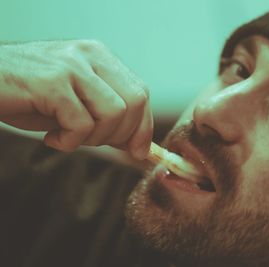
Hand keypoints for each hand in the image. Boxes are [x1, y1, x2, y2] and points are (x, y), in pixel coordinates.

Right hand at [0, 40, 152, 159]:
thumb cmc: (28, 95)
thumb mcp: (76, 103)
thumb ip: (106, 115)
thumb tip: (137, 145)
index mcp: (100, 57)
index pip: (140, 93)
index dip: (144, 127)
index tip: (138, 151)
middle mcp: (90, 56)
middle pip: (134, 102)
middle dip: (121, 135)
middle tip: (92, 142)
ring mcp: (72, 66)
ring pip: (113, 113)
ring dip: (94, 138)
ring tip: (68, 136)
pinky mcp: (52, 82)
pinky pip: (82, 124)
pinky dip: (70, 142)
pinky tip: (52, 139)